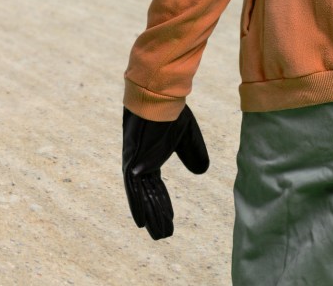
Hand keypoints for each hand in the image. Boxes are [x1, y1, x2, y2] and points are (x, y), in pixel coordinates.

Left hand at [122, 105, 209, 239]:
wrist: (159, 97)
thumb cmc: (171, 112)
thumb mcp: (187, 136)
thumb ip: (192, 153)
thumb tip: (201, 172)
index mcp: (151, 157)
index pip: (156, 187)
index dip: (163, 203)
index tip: (171, 219)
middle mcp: (139, 162)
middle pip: (148, 195)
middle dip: (156, 215)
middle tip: (162, 235)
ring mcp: (134, 162)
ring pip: (140, 196)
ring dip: (148, 215)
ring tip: (156, 235)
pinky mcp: (131, 160)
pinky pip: (132, 187)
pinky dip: (136, 204)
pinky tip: (140, 221)